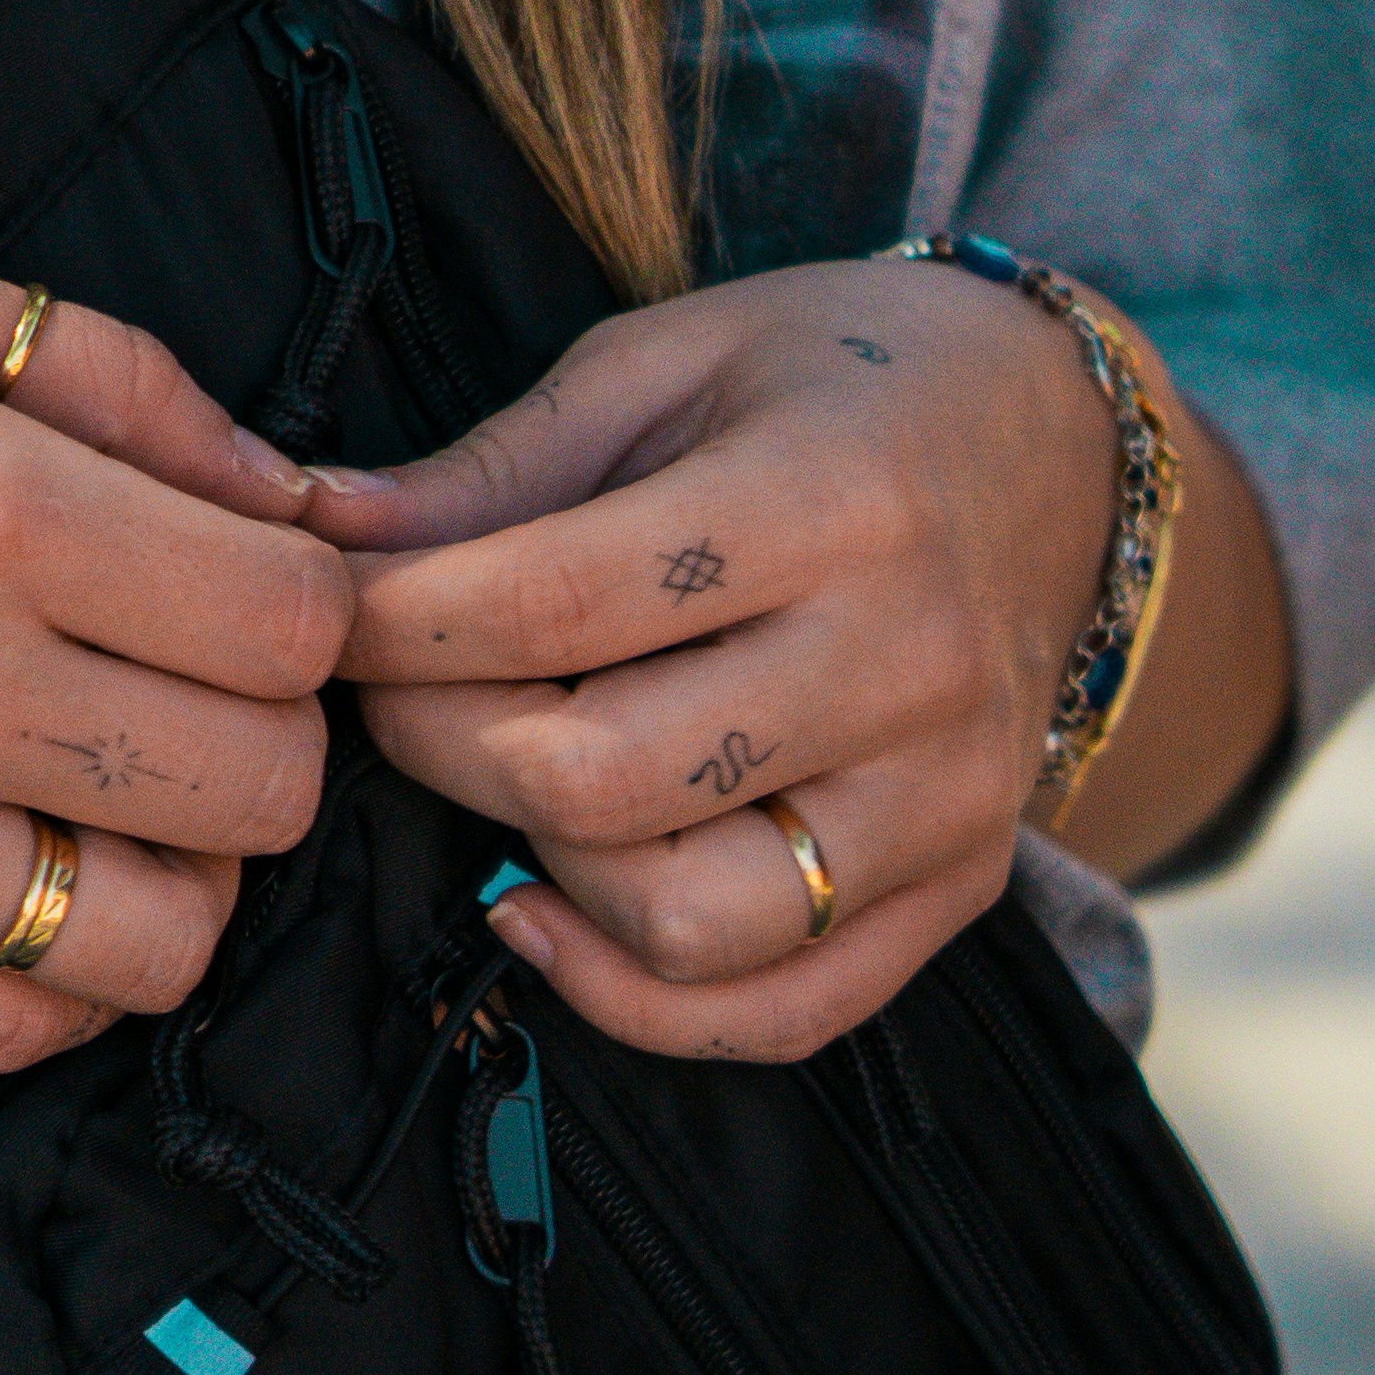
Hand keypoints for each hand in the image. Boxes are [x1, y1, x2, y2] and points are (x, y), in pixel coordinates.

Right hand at [0, 242, 349, 1076]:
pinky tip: (16, 863)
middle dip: (267, 728)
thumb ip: (101, 370)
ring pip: (160, 942)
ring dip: (175, 866)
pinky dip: (55, 969)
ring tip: (109, 780)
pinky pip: (8, 1028)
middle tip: (190, 672)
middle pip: (261, 791)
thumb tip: (279, 481)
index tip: (258, 570)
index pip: (290, 622)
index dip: (312, 593)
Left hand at [307, 258, 1113, 1057]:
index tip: (327, 609)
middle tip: (385, 687)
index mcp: (832, 498)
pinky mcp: (960, 892)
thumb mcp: (665, 362)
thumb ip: (498, 465)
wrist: (1057, 454)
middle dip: (441, 740)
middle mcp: (908, 665)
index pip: (563, 602)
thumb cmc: (832, 383)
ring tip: (485, 770)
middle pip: (607, 779)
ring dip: (534, 863)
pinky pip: (779, 1012)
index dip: (403, 620)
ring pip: (686, 921)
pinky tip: (540, 908)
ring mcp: (947, 800)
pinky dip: (635, 996)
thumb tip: (318, 528)